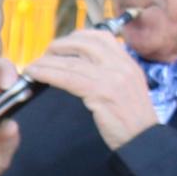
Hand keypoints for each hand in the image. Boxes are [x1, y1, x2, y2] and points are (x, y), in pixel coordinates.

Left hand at [26, 26, 155, 153]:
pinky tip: (36, 75)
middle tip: (44, 54)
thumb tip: (84, 64)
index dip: (77, 37)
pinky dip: (48, 74)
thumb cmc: (131, 118)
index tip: (62, 44)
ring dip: (47, 62)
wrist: (143, 139)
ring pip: (72, 62)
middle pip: (84, 43)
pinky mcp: (101, 92)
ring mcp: (112, 77)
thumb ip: (111, 72)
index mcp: (127, 61)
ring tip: (33, 66)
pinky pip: (69, 78)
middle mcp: (121, 65)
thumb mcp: (128, 86)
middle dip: (59, 46)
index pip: (101, 36)